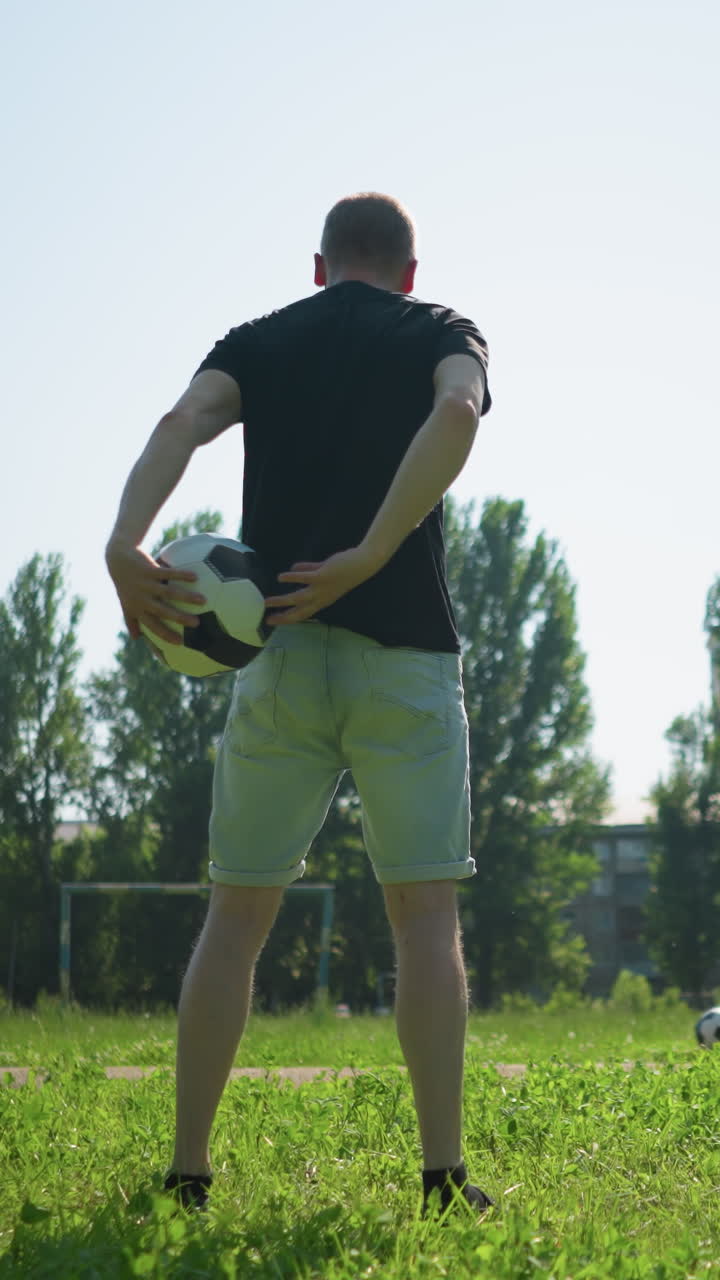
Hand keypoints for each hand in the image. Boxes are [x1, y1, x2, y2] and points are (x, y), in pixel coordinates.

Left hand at [105, 541, 205, 643]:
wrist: (117, 559)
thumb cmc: (125, 584)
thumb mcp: (125, 603)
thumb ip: (131, 620)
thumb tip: (136, 638)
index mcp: (138, 609)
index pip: (153, 626)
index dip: (166, 635)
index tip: (181, 642)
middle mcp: (142, 598)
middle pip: (163, 611)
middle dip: (180, 618)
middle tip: (196, 623)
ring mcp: (146, 584)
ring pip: (168, 592)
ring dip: (186, 597)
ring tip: (203, 600)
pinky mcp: (150, 569)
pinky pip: (168, 573)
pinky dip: (182, 575)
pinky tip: (195, 577)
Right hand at [264, 545, 380, 624]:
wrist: (363, 564)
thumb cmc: (344, 568)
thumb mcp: (324, 573)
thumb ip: (308, 571)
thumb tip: (292, 569)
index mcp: (322, 600)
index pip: (303, 614)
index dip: (288, 618)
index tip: (273, 621)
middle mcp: (321, 598)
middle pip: (299, 612)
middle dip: (282, 616)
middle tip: (267, 619)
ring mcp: (322, 588)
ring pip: (298, 598)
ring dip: (282, 601)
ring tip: (267, 601)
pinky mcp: (323, 575)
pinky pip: (304, 578)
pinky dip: (292, 578)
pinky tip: (280, 577)